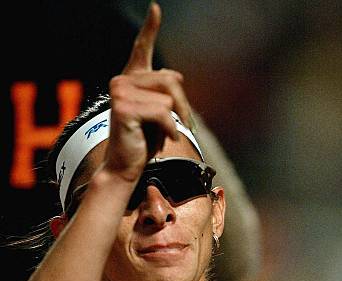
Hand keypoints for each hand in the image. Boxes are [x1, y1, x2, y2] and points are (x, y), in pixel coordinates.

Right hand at [103, 2, 190, 181]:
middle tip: (184, 125)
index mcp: (131, 81)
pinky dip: (170, 129)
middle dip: (183, 106)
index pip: (141, 49)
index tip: (156, 7)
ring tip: (167, 134)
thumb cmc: (142, 143)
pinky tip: (166, 139)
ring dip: (175, 120)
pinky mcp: (124, 108)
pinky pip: (163, 113)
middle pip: (171, 81)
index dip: (149, 28)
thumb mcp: (158, 116)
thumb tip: (176, 76)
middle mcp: (122, 82)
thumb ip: (164, 95)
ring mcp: (121, 93)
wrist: (126, 167)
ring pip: (169, 98)